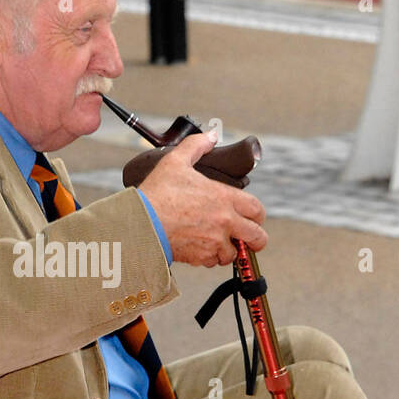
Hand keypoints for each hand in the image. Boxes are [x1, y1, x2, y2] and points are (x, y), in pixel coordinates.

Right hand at [139, 131, 267, 266]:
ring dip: (229, 249)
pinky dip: (210, 258)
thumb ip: (196, 145)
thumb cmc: (157, 193)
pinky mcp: (201, 257)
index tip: (253, 217)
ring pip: (234, 253)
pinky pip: (214, 262)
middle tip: (248, 238)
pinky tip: (200, 248)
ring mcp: (214, 242)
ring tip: (217, 242)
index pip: (257, 209)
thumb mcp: (176, 161)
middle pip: (257, 237)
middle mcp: (225, 222)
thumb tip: (211, 135)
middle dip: (256, 239)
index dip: (258, 214)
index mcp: (224, 198)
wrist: (141, 223)